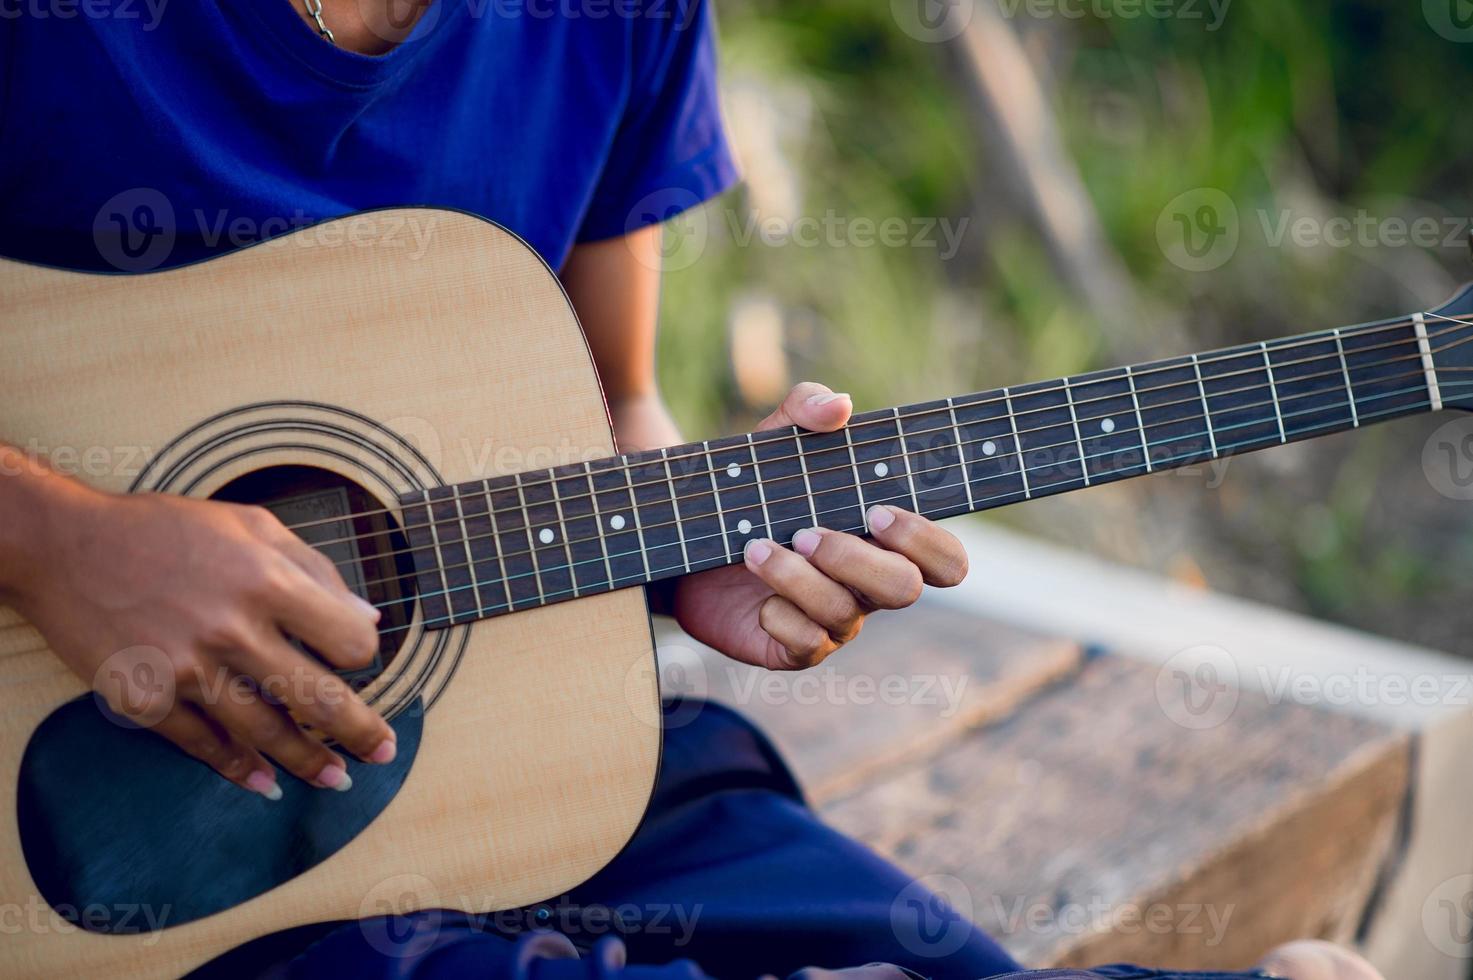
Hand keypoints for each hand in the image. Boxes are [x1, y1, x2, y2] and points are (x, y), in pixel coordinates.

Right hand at [9, 487, 396, 799]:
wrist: (66, 546)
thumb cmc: (166, 529)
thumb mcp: (250, 524)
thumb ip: (314, 569)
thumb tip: (368, 618)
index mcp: (266, 581)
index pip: (347, 640)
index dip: (362, 653)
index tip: (360, 659)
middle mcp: (232, 629)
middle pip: (317, 698)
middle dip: (360, 732)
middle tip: (383, 752)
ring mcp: (188, 670)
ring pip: (266, 733)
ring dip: (307, 763)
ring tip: (336, 779)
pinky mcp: (147, 699)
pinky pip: (203, 745)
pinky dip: (237, 769)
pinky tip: (263, 783)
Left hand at [671, 383, 968, 670]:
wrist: (689, 533)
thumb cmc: (754, 486)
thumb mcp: (775, 437)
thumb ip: (807, 407)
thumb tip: (840, 407)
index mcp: (886, 540)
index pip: (946, 560)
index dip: (925, 542)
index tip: (877, 510)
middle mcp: (869, 585)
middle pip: (903, 589)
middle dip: (856, 558)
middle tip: (806, 531)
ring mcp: (834, 620)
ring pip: (844, 614)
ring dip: (797, 578)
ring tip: (753, 548)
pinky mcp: (793, 647)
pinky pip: (806, 645)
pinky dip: (780, 617)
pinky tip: (755, 597)